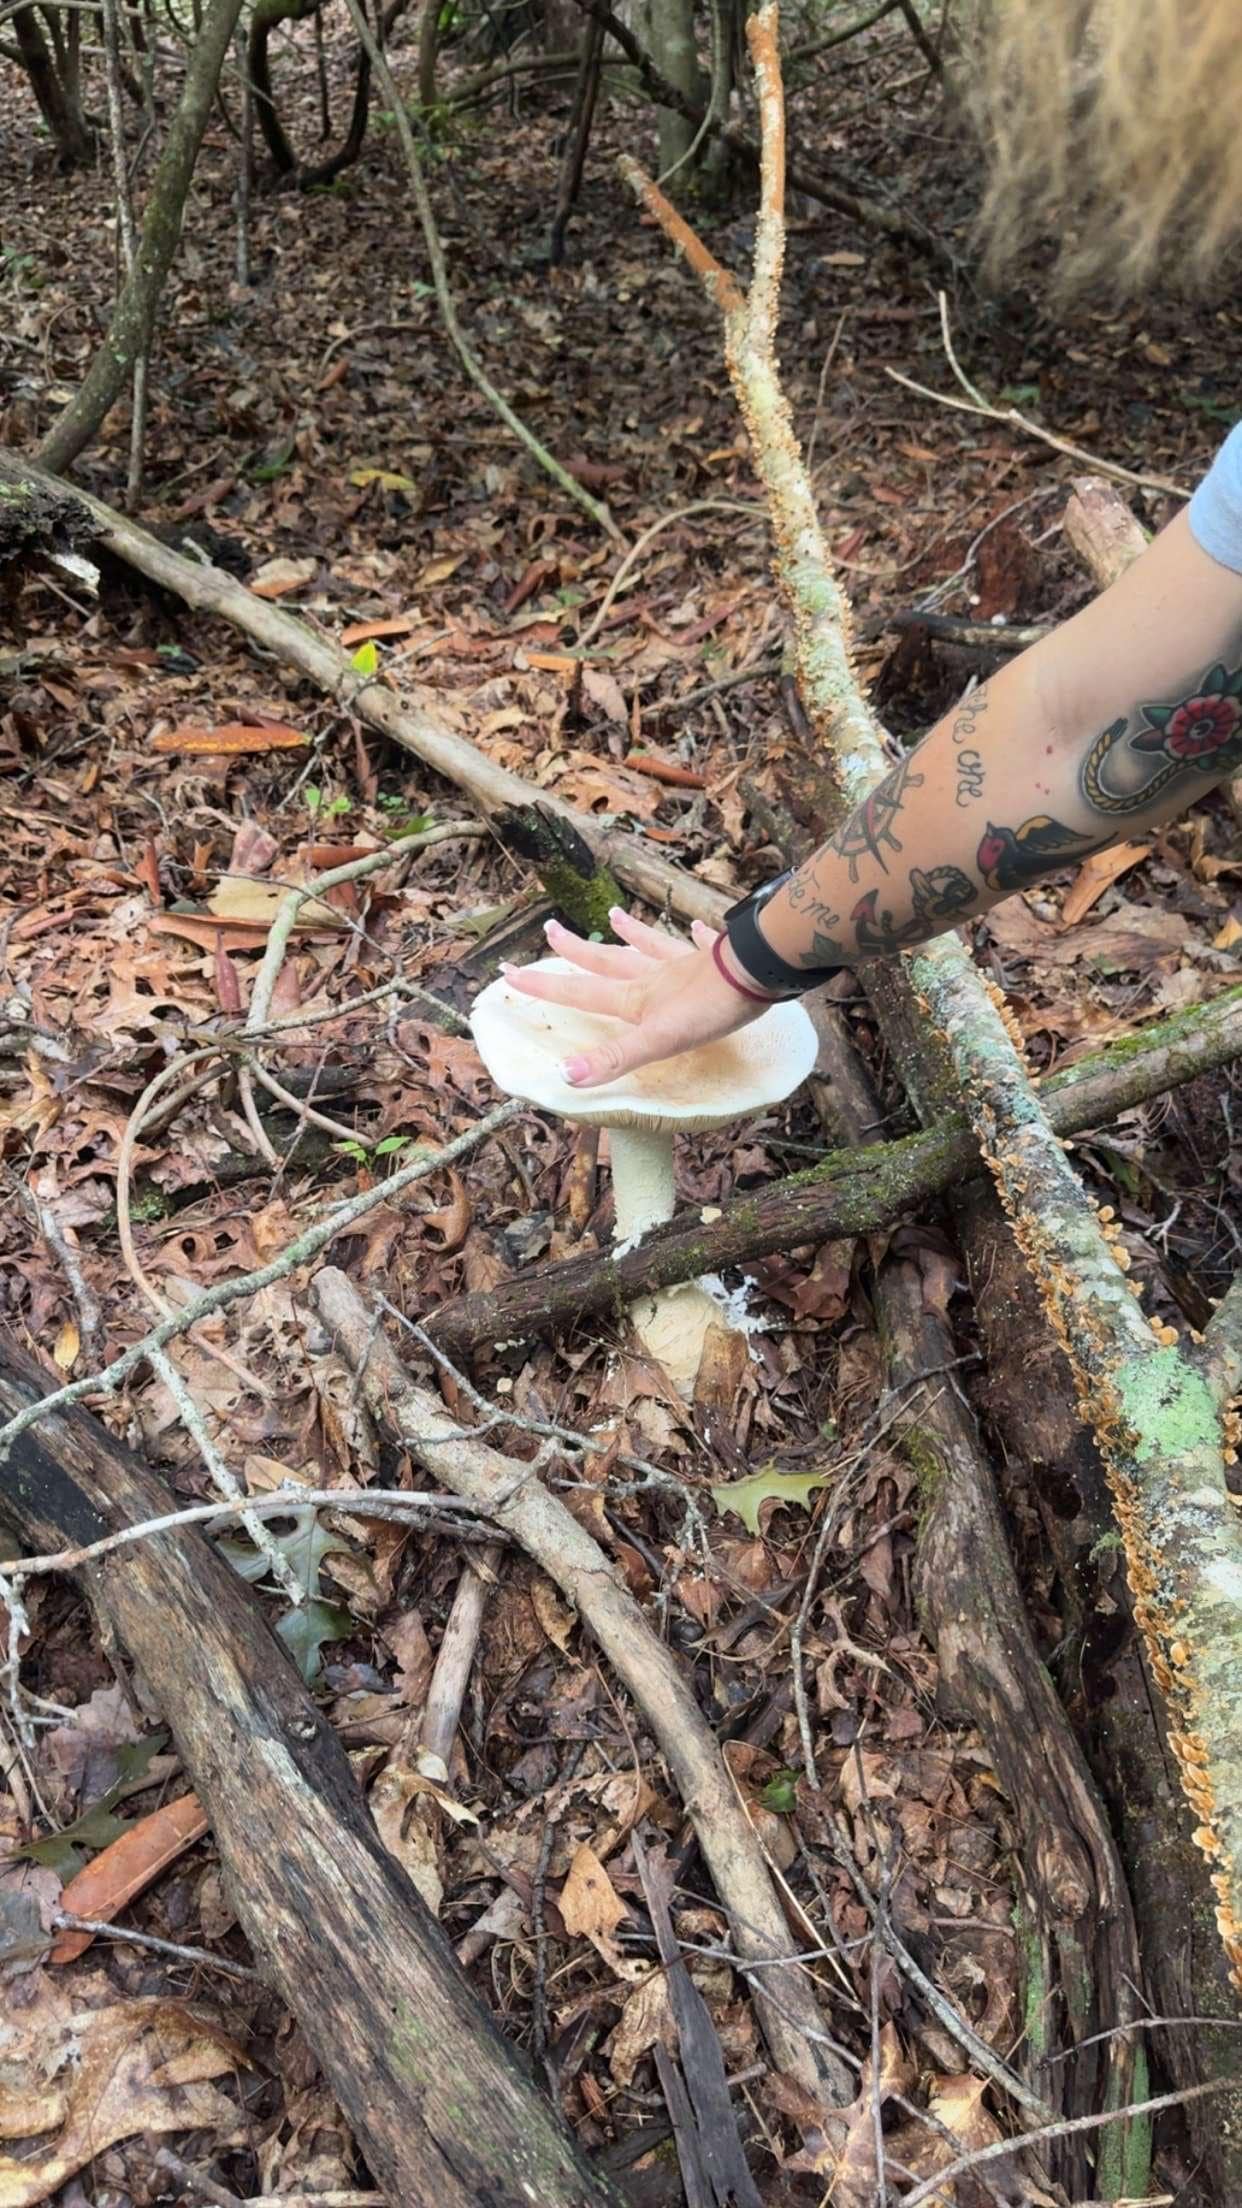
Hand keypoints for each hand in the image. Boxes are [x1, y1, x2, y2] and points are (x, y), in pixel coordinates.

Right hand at [501, 906, 766, 1087]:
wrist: (756, 974)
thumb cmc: (708, 1010)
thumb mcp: (657, 1042)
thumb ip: (613, 1058)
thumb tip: (564, 1074)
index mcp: (635, 998)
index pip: (579, 992)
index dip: (543, 986)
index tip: (509, 973)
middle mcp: (652, 976)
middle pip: (606, 961)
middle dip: (575, 950)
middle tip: (549, 930)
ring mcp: (683, 964)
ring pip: (648, 946)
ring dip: (630, 933)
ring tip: (612, 915)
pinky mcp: (715, 959)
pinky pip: (699, 943)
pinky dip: (695, 935)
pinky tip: (697, 925)